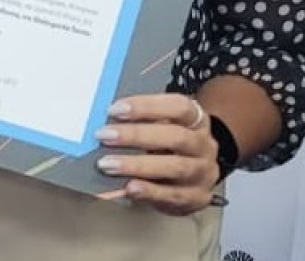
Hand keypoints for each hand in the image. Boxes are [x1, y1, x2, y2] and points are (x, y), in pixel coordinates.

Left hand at [95, 93, 221, 213]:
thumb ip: (137, 121)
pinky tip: (129, 187)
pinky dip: (149, 191)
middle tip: (104, 136)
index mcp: (195, 120)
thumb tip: (101, 119)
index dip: (146, 106)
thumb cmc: (167, 145)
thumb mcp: (158, 126)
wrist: (190, 178)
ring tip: (108, 164)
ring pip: (175, 167)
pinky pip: (174, 195)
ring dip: (137, 165)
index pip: (178, 107)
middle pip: (175, 137)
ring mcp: (203, 172)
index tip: (115, 109)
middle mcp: (203, 145)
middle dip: (136, 135)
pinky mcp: (198, 197)